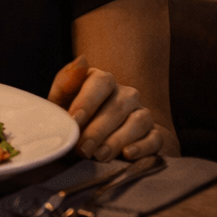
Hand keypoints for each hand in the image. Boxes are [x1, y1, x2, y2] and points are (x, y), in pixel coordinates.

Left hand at [47, 55, 167, 161]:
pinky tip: (127, 154)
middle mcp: (126, 94)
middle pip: (117, 106)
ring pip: (137, 121)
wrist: (97, 141)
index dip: (87, 100)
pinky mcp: (154, 134)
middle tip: (82, 148)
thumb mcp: (61, 102)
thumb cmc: (76, 118)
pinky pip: (154, 138)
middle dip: (97, 129)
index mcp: (102, 80)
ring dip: (116, 140)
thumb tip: (81, 61)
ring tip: (98, 155)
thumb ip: (66, 83)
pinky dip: (142, 147)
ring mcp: (142, 113)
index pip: (101, 81)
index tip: (74, 119)